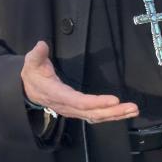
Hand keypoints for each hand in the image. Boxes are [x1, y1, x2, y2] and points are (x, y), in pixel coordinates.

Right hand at [21, 41, 137, 123]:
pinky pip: (95, 116)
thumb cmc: (33, 75)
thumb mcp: (31, 63)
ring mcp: (73, 110)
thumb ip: (36, 54)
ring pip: (96, 116)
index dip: (96, 102)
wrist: (28, 90)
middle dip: (113, 111)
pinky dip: (110, 116)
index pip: (78, 101)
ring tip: (133, 110)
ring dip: (116, 114)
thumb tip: (42, 45)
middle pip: (92, 112)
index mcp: (57, 94)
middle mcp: (67, 106)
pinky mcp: (78, 111)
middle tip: (132, 107)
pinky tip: (123, 113)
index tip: (114, 100)